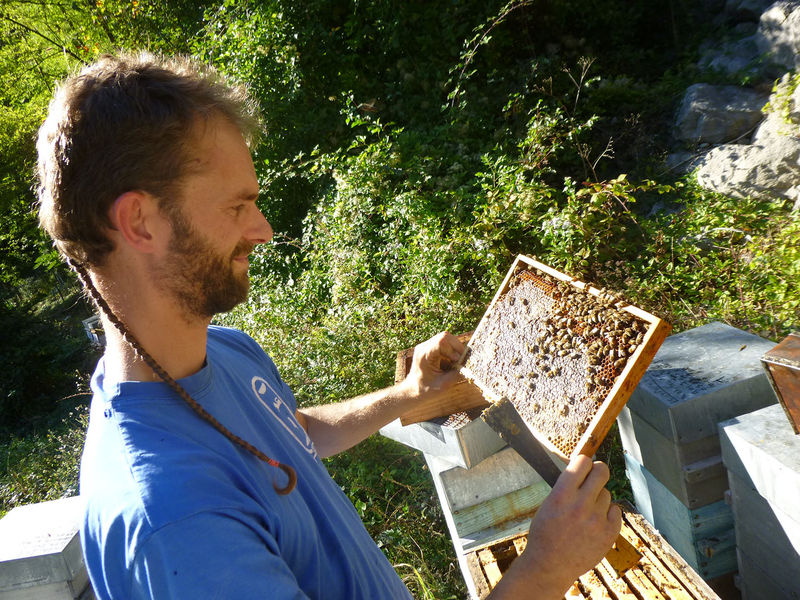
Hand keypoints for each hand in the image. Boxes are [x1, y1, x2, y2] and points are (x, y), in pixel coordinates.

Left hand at [400, 331, 464, 398]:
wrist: (412, 390)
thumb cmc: (425, 390)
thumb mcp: (443, 384)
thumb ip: (456, 374)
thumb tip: (468, 365)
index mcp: (424, 355)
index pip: (442, 341)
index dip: (454, 348)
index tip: (458, 360)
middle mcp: (423, 347)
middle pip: (444, 336)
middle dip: (456, 347)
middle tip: (460, 360)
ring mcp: (425, 346)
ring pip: (445, 338)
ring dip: (454, 348)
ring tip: (455, 361)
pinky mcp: (428, 348)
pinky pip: (443, 343)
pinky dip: (450, 350)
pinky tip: (450, 361)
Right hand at [489, 455, 620, 598]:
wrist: (550, 566)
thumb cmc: (545, 533)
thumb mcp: (548, 504)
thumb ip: (565, 487)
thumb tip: (583, 469)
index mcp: (561, 495)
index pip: (582, 462)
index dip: (583, 462)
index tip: (583, 466)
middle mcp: (580, 504)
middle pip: (601, 471)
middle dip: (598, 471)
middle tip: (594, 477)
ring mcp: (597, 519)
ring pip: (607, 493)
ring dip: (599, 499)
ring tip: (586, 513)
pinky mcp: (609, 533)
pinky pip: (615, 511)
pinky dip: (607, 514)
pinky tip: (595, 522)